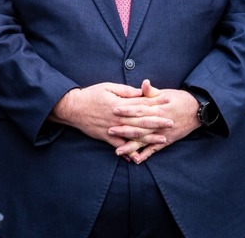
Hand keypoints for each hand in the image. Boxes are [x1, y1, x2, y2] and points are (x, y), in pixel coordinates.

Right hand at [50, 82, 170, 148]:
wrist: (73, 108)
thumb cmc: (91, 95)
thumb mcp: (107, 87)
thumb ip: (124, 90)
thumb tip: (139, 91)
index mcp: (119, 104)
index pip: (141, 103)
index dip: (155, 101)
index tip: (167, 100)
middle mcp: (118, 118)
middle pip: (141, 120)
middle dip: (158, 121)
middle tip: (171, 122)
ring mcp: (113, 129)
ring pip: (134, 135)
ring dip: (149, 138)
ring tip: (163, 139)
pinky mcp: (106, 137)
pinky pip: (120, 146)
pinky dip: (129, 152)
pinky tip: (139, 157)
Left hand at [112, 80, 201, 163]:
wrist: (197, 111)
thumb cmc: (178, 99)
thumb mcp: (164, 93)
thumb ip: (151, 91)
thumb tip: (144, 83)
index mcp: (158, 108)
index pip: (140, 109)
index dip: (127, 109)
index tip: (114, 110)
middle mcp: (160, 122)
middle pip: (140, 126)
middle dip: (124, 129)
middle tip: (109, 130)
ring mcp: (163, 133)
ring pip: (145, 141)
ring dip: (131, 146)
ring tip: (118, 150)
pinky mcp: (167, 141)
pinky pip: (155, 150)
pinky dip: (146, 155)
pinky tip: (135, 160)